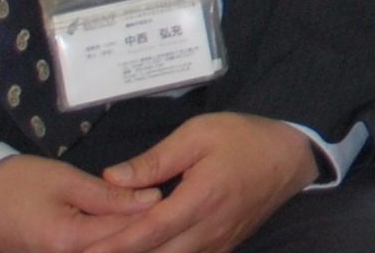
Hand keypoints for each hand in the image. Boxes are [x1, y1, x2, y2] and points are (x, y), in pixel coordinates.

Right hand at [0, 153, 159, 252]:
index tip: (183, 202)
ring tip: (153, 227)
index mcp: (68, 243)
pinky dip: (102, 246)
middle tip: (174, 218)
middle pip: (115, 252)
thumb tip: (152, 200)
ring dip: (124, 244)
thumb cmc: (11, 184)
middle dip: (144, 238)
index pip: (126, 234)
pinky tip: (117, 234)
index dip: (156, 218)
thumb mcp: (64, 181)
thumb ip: (109, 196)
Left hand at [84, 115, 319, 252]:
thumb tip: (111, 178)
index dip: (114, 245)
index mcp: (201, 198)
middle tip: (83, 251)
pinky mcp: (221, 247)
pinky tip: (142, 249)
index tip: (84, 251)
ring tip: (107, 249)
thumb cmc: (244, 138)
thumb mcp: (199, 133)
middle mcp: (208, 229)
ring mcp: (216, 243)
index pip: (149, 231)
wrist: (290, 157)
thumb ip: (155, 159)